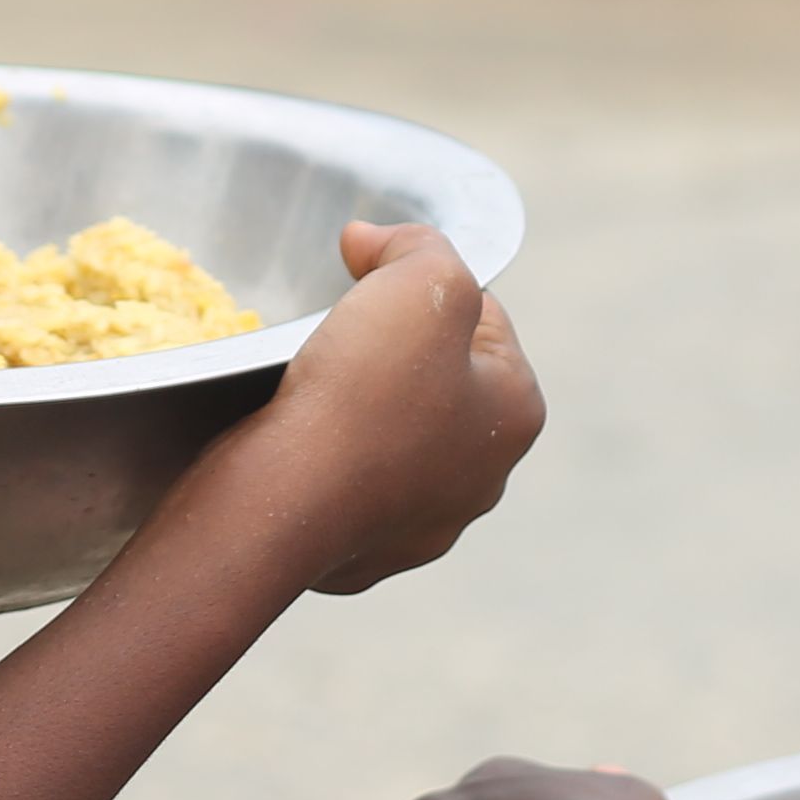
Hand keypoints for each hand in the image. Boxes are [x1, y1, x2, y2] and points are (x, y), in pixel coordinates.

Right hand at [211, 220, 542, 592]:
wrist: (282, 500)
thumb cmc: (362, 389)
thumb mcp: (420, 279)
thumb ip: (419, 245)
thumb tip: (373, 243)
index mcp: (517, 414)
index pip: (481, 319)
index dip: (422, 286)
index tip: (368, 281)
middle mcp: (484, 481)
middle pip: (437, 382)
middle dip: (392, 352)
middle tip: (338, 335)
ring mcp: (424, 528)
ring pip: (393, 440)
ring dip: (360, 411)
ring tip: (313, 389)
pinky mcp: (364, 557)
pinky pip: (347, 489)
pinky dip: (324, 462)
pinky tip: (296, 443)